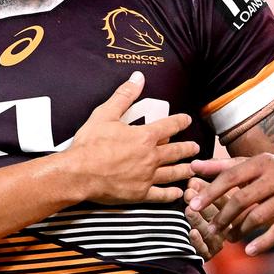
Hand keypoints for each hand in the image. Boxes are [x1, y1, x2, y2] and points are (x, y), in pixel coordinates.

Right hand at [69, 72, 196, 204]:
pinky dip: (171, 194)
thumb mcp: (105, 114)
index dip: (180, 121)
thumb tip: (137, 78)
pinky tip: (177, 193)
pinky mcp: (140, 194)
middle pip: (176, 151)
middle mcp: (150, 157)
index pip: (169, 126)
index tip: (186, 120)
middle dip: (187, 148)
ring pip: (172, 173)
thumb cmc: (90, 145)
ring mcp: (147, 177)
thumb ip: (124, 96)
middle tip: (195, 148)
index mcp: (144, 137)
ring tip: (192, 169)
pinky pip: (160, 195)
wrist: (78, 174)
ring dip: (184, 170)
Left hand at [187, 155, 273, 254]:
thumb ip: (223, 167)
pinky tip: (248, 250)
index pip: (231, 176)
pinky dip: (261, 242)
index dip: (210, 192)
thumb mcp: (254, 167)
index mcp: (262, 162)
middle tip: (211, 228)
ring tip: (229, 238)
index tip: (192, 206)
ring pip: (257, 217)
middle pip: (242, 199)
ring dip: (239, 230)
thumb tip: (192, 166)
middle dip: (223, 216)